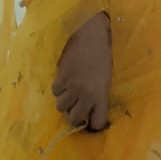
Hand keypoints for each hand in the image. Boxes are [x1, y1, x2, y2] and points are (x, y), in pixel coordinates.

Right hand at [51, 12, 111, 130]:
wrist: (92, 35)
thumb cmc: (102, 55)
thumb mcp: (105, 79)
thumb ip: (97, 95)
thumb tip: (87, 109)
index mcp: (102, 95)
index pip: (98, 122)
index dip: (93, 124)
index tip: (90, 121)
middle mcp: (87, 94)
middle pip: (74, 119)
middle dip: (74, 116)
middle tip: (75, 108)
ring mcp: (73, 86)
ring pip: (61, 106)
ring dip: (64, 101)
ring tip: (69, 91)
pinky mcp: (61, 77)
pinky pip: (55, 91)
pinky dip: (58, 88)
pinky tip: (64, 79)